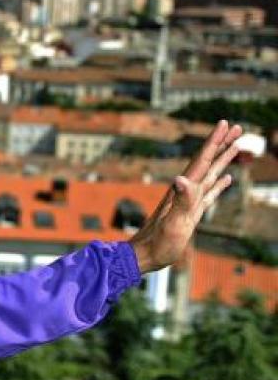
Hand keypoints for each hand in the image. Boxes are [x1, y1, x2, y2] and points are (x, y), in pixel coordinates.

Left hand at [128, 119, 241, 273]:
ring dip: (223, 159)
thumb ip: (180, 202)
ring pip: (210, 174)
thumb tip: (181, 179)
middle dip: (221, 144)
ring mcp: (189, 202)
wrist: (144, 256)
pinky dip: (220, 184)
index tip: (224, 123)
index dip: (213, 142)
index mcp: (183, 191)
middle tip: (236, 127)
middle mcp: (186, 192)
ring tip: (237, 146)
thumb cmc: (157, 244)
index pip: (202, 161)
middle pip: (207, 163)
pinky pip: (209, 193)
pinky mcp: (191, 213)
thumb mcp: (173, 224)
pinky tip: (227, 179)